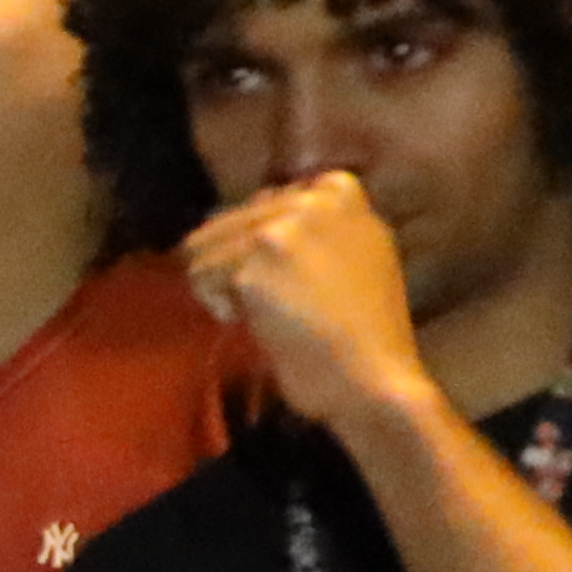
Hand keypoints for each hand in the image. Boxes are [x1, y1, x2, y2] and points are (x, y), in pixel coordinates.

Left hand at [178, 170, 440, 431]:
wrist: (371, 378)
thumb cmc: (363, 329)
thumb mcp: (358, 252)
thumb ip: (318, 223)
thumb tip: (260, 202)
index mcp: (342, 193)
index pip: (266, 200)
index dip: (258, 242)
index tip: (283, 276)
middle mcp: (312, 200)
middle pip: (230, 221)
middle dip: (237, 264)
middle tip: (277, 302)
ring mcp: (282, 228)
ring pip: (206, 246)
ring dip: (223, 284)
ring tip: (269, 312)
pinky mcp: (255, 262)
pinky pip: (199, 275)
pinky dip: (217, 304)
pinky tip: (261, 323)